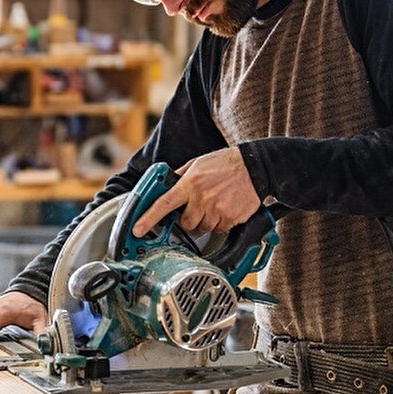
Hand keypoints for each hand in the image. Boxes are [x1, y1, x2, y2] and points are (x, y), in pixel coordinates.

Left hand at [131, 147, 260, 236]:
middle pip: (185, 224)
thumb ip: (180, 176)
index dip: (148, 219)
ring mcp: (217, 209)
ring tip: (216, 204)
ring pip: (203, 228)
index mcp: (189, 183)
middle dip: (189, 220)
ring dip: (206, 221)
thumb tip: (165, 186)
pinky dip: (221, 223)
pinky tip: (226, 208)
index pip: (163, 204)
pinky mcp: (231, 218)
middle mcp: (201, 197)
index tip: (138, 229)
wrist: (254, 167)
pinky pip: (220, 230)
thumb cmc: (225, 163)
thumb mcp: (197, 164)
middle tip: (198, 207)